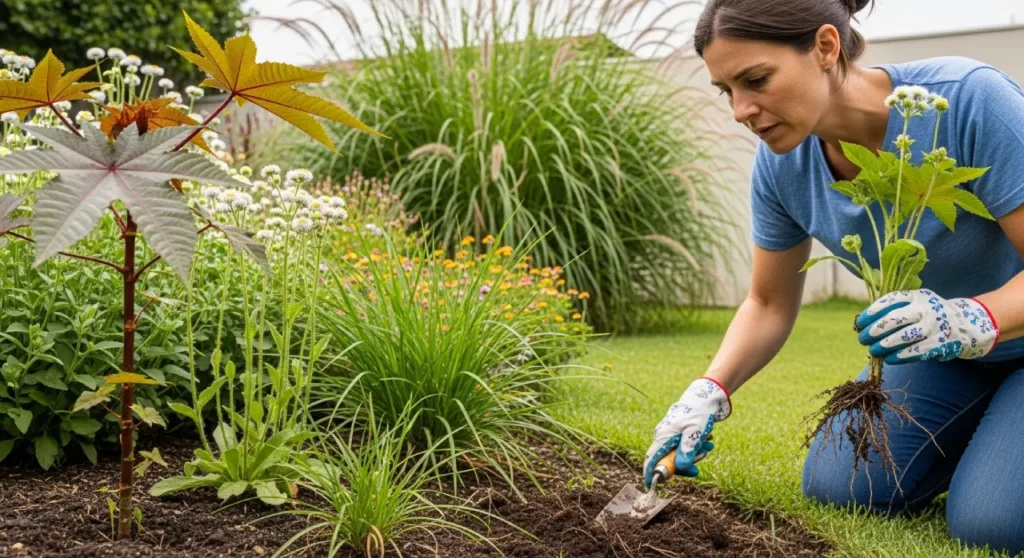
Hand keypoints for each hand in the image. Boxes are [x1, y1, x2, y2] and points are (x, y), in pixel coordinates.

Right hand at [643, 377, 730, 487]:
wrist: (706, 398)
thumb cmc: (698, 413)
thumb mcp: (695, 433)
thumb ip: (687, 451)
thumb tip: (681, 468)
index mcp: (663, 436)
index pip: (651, 458)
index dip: (650, 473)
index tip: (652, 487)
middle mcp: (664, 437)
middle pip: (667, 461)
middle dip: (683, 466)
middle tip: (696, 470)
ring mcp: (671, 436)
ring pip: (678, 455)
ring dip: (693, 456)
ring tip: (707, 445)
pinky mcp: (679, 435)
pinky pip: (684, 448)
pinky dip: (695, 449)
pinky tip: (706, 441)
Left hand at [855, 289, 998, 363]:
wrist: (963, 324)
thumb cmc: (926, 315)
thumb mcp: (914, 304)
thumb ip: (893, 310)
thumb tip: (863, 325)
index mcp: (916, 295)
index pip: (890, 301)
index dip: (872, 312)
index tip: (859, 323)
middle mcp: (926, 308)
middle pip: (895, 319)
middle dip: (875, 330)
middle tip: (863, 339)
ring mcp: (934, 325)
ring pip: (905, 336)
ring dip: (885, 345)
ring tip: (873, 351)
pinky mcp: (940, 343)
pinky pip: (917, 351)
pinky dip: (900, 356)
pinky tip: (889, 359)